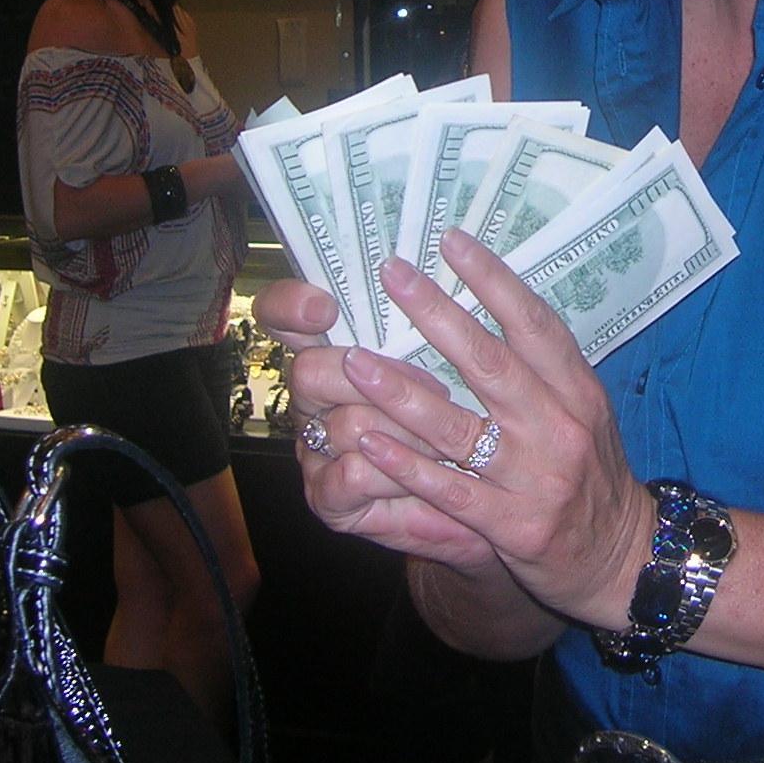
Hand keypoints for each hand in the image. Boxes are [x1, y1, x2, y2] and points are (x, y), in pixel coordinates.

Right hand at [256, 278, 496, 571]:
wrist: (481, 504)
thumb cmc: (467, 421)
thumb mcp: (457, 365)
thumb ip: (438, 322)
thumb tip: (450, 258)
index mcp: (336, 350)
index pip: (282, 315)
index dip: (291, 305)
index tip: (326, 306)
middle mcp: (315, 398)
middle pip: (309, 371)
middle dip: (374, 378)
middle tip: (433, 387)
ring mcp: (315, 449)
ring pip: (344, 424)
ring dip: (406, 429)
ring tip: (452, 437)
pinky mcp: (328, 498)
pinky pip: (353, 475)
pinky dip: (397, 471)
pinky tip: (430, 470)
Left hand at [355, 230, 653, 629]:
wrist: (624, 558)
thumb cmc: (593, 475)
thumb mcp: (584, 412)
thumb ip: (546, 369)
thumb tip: (497, 303)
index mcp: (578, 391)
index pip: (534, 323)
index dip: (493, 279)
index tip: (451, 241)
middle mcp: (559, 427)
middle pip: (491, 363)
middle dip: (436, 314)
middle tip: (393, 274)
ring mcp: (536, 478)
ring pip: (458, 427)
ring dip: (401, 392)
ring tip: (354, 359)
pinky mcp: (513, 526)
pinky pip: (449, 489)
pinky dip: (407, 464)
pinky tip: (367, 440)